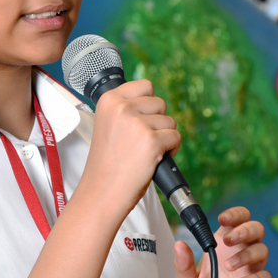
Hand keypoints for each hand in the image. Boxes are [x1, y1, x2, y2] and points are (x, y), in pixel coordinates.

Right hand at [81, 80, 180, 215]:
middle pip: (160, 103)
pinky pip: (175, 137)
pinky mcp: (151, 141)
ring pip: (170, 122)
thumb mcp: (108, 125)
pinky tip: (153, 159)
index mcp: (108, 100)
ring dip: (164, 137)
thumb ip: (126, 109)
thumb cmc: (107, 163)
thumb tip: (152, 101)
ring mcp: (137, 124)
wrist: (102, 191)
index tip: (141, 119)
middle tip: (140, 142)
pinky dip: (171, 150)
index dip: (148, 104)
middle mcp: (121, 108)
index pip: (145, 85)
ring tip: (144, 152)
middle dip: (157, 122)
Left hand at [173, 207, 270, 277]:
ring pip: (262, 251)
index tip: (223, 219)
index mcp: (222, 248)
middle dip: (244, 230)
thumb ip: (183, 264)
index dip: (235, 215)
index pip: (236, 222)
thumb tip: (179, 244)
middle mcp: (239, 255)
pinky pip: (264, 277)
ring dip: (247, 254)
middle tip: (228, 240)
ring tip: (229, 267)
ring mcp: (250, 272)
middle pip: (255, 230)